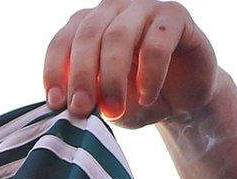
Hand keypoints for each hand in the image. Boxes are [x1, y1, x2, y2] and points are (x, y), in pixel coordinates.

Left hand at [43, 1, 220, 128]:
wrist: (182, 101)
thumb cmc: (136, 99)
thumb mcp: (105, 104)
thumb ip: (87, 101)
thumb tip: (69, 107)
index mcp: (86, 26)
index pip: (62, 41)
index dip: (55, 71)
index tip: (55, 103)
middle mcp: (112, 9)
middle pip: (88, 36)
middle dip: (82, 76)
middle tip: (81, 109)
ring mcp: (144, 8)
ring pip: (119, 36)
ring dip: (112, 77)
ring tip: (113, 111)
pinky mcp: (174, 16)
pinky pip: (157, 42)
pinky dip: (149, 74)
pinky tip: (147, 96)